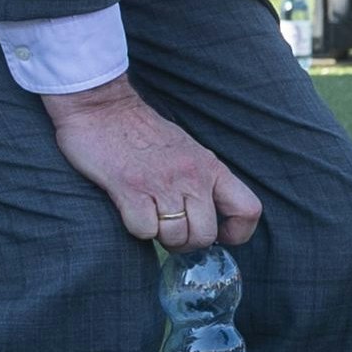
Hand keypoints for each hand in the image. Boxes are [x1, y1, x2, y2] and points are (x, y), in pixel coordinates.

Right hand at [43, 77, 263, 251]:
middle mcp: (192, 176)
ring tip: (150, 217)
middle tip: (171, 232)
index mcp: (211, 167)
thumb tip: (210, 220)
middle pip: (206, 235)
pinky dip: (138, 229)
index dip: (237, 233)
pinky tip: (131, 210)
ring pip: (176, 237)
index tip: (220, 236)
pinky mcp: (130, 189)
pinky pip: (144, 231)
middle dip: (187, 243)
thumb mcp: (188, 152)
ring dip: (161, 237)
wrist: (104, 108)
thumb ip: (202, 180)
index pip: (247, 210)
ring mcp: (162, 183)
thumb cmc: (143, 134)